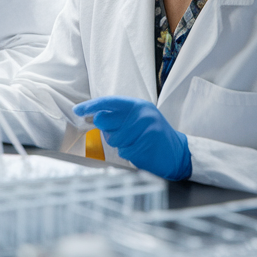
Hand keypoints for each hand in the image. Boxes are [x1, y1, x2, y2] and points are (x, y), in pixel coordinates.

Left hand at [73, 96, 191, 180]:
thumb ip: (120, 116)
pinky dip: (129, 154)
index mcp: (138, 105)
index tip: (77, 110)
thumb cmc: (154, 135)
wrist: (178, 153)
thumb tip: (93, 117)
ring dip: (121, 145)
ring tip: (137, 143)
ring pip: (113, 140)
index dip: (91, 105)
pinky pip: (124, 152)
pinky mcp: (145, 145)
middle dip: (108, 132)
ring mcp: (144, 130)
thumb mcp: (140, 118)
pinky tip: (142, 151)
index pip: (109, 102)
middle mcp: (141, 114)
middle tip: (125, 135)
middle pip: (105, 123)